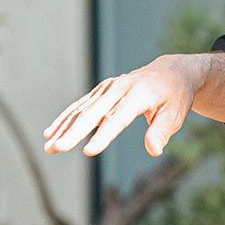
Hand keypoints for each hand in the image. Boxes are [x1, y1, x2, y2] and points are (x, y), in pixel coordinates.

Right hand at [43, 54, 201, 158]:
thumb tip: (154, 151)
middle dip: (74, 133)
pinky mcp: (102, 91)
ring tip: (49, 147)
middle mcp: (120, 88)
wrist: (170, 72)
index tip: (88, 151)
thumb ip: (162, 131)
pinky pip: (80, 106)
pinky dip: (65, 119)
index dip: (103, 135)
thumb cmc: (175, 98)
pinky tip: (50, 132)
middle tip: (58, 148)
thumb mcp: (175, 115)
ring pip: (82, 109)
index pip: (118, 118)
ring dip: (63, 128)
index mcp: (139, 94)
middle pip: (93, 113)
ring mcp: (108, 88)